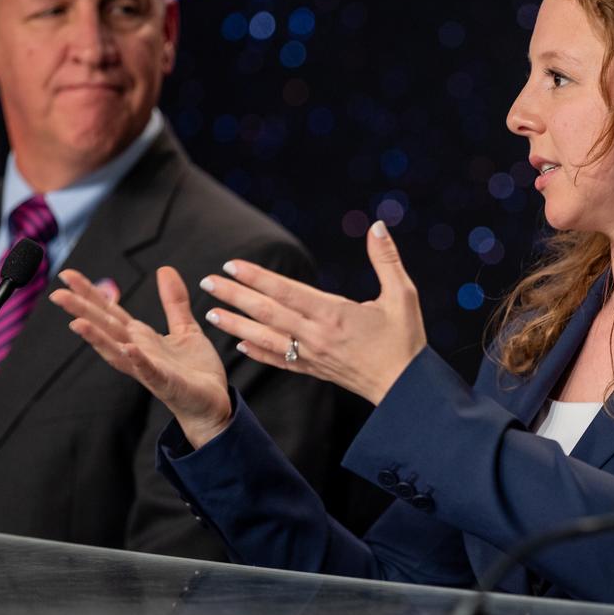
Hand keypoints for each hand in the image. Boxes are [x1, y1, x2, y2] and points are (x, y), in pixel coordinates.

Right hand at [49, 267, 233, 448]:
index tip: (67, 275)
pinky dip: (138, 361)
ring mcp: (149, 369)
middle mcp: (137, 352)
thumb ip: (173, 301)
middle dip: (82, 311)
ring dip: (97, 338)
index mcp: (141, 337)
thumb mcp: (185, 328)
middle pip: (106, 328)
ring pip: (117, 351)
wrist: (213, 404)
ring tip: (77, 323)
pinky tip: (129, 349)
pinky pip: (150, 371)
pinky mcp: (167, 384)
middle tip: (57, 294)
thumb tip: (164, 269)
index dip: (90, 293)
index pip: (110, 311)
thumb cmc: (195, 370)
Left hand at [201, 220, 425, 404]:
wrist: (405, 389)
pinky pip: (279, 360)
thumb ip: (386, 259)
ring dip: (236, 324)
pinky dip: (257, 351)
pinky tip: (239, 344)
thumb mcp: (403, 295)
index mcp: (335, 314)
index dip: (257, 277)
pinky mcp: (315, 371)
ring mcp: (313, 356)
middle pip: (268, 312)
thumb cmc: (406, 340)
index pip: (287, 291)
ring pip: (266, 337)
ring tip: (210, 313)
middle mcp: (317, 335)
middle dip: (235, 296)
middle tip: (207, 282)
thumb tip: (376, 226)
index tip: (232, 265)